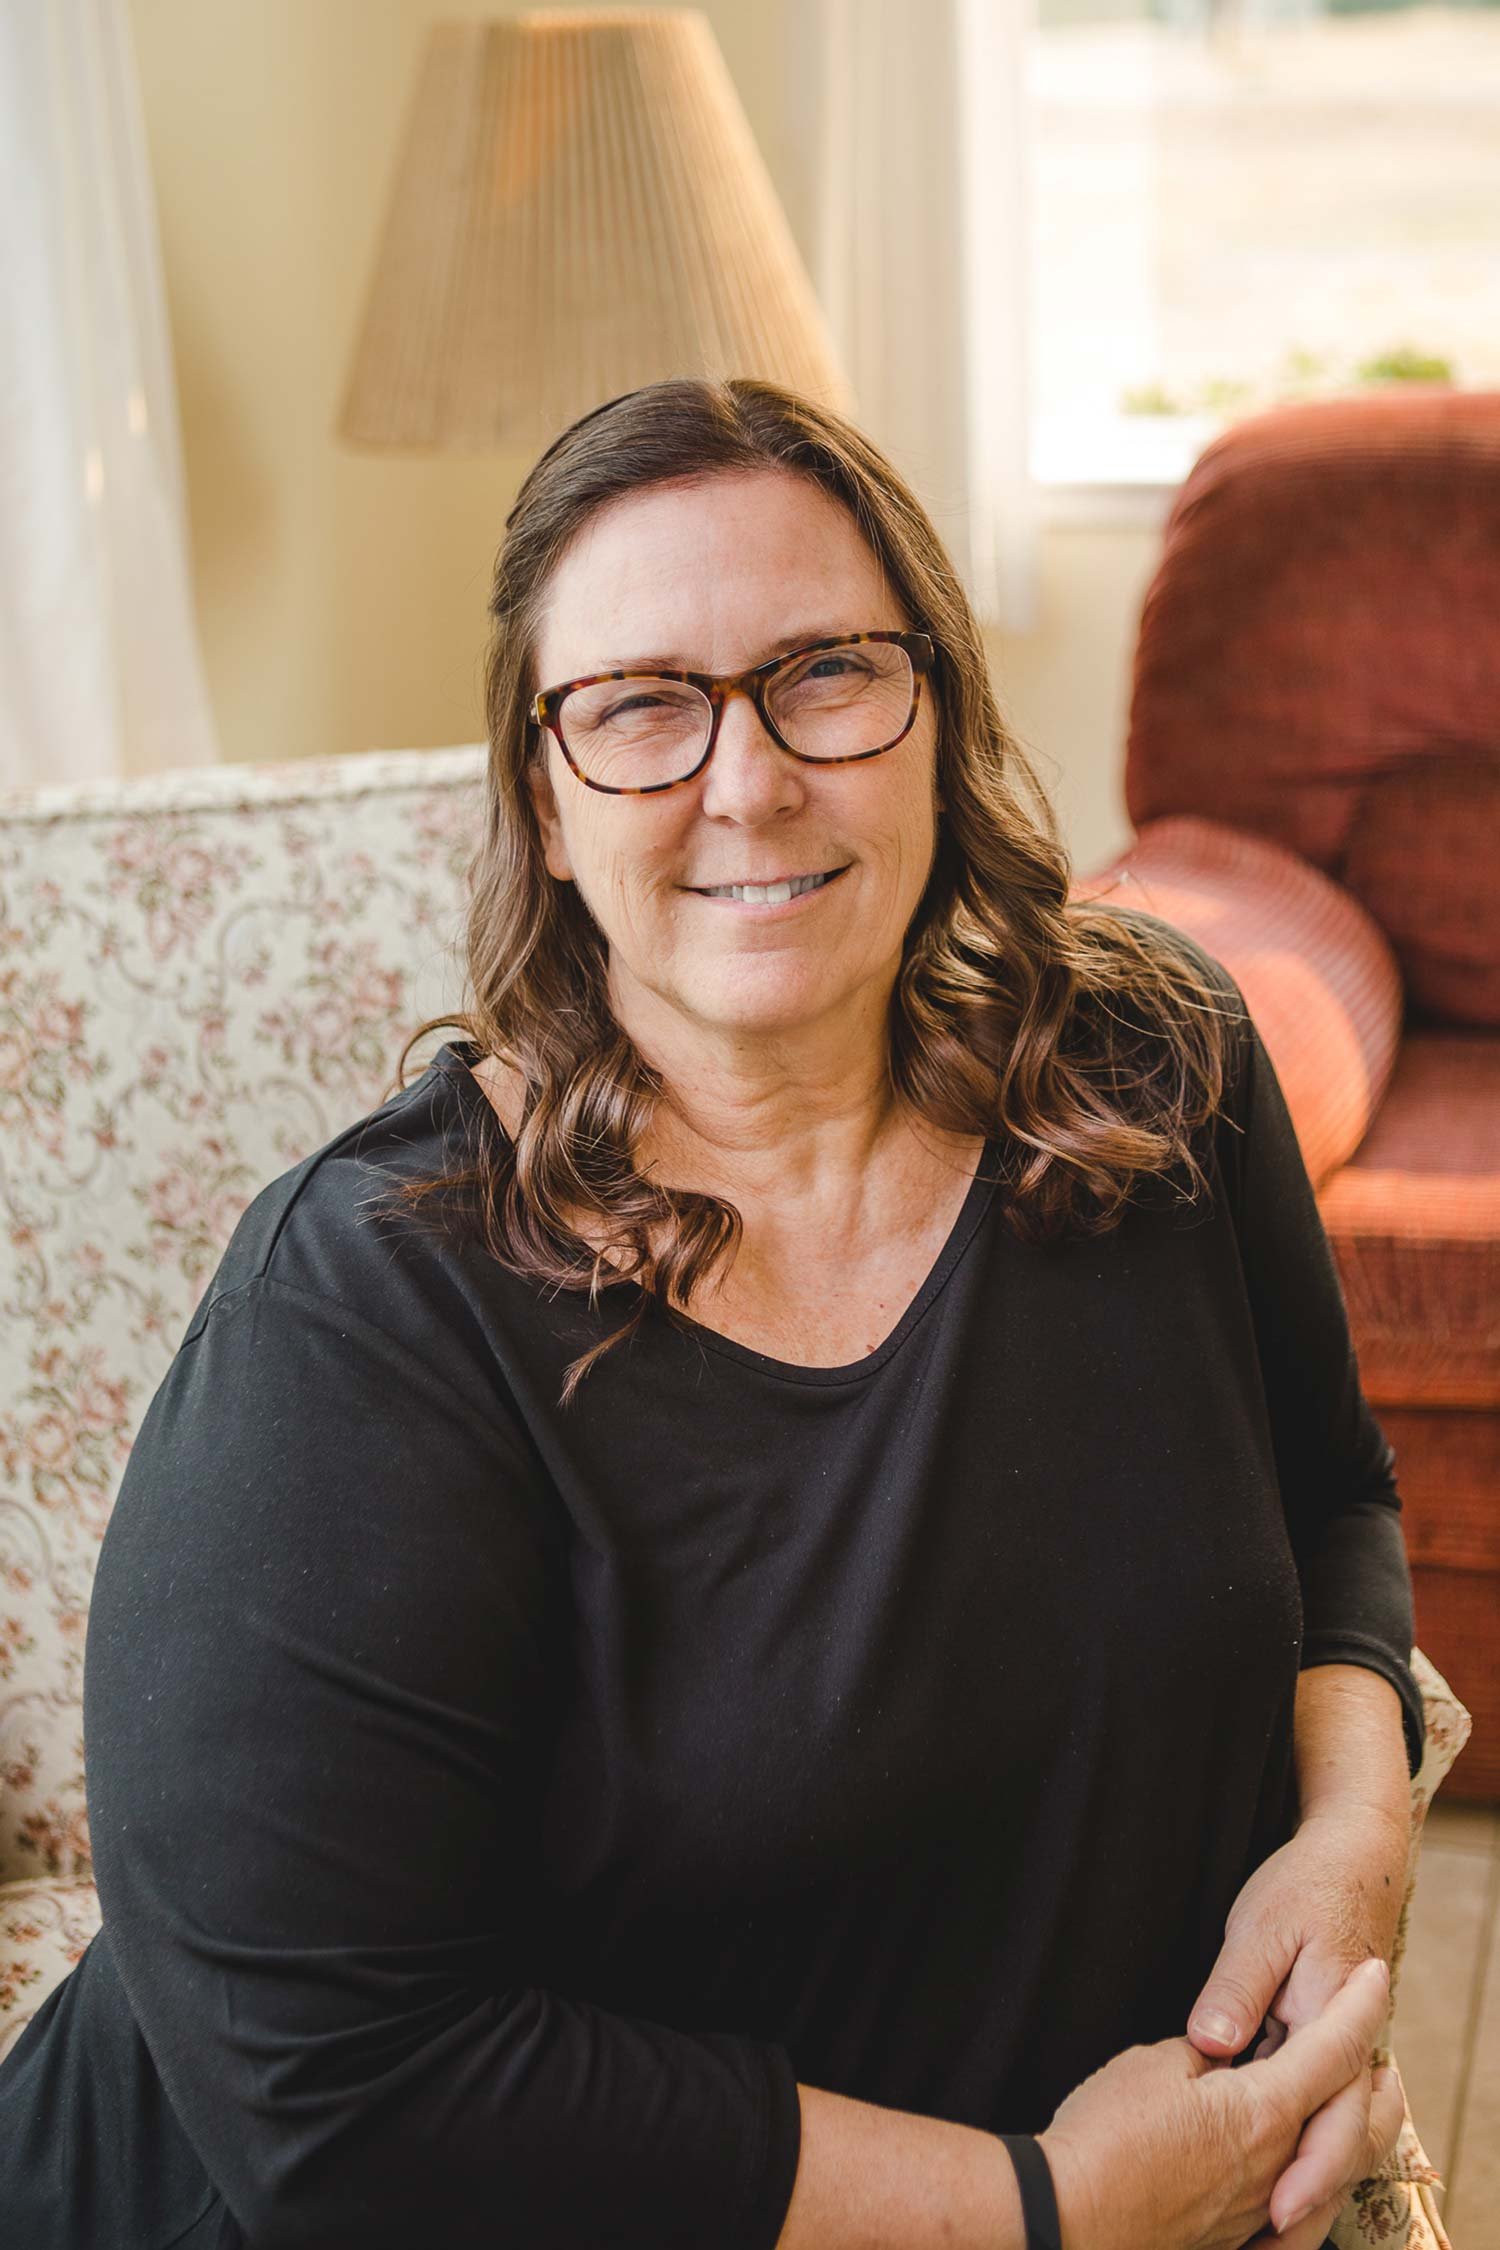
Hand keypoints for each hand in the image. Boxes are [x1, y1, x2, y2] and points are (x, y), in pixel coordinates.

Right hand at [1040, 1956, 1404, 2249]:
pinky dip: (1317, 2181)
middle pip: (1355, 2123)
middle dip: (1375, 2085)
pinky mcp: (1238, 2236)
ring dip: (1349, 2131)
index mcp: (1264, 2112)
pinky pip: (1301, 2209)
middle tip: (1383, 2057)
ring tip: (1349, 2108)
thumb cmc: (1106, 2135)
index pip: (1334, 2050)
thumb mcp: (1154, 2066)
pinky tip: (1298, 2174)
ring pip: (1333, 2170)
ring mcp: (1261, 2208)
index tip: (1375, 1976)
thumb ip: (1205, 2054)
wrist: (1071, 2218)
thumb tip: (1223, 2053)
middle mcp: (1277, 2165)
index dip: (1360, 2008)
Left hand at [1185, 1806, 1407, 2234]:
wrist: (1352, 1860)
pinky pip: (1322, 2121)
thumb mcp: (1262, 1927)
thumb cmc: (1303, 1888)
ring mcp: (1343, 2059)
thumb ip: (1237, 1989)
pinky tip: (1256, 2197)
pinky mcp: (1324, 2058)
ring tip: (1256, 2247)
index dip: (1304, 2170)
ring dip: (1304, 2196)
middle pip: (1341, 2150)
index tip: (1273, 2212)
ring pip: (1336, 2146)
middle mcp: (1350, 2055)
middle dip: (1305, 2208)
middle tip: (1261, 2249)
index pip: (1331, 2117)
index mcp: (1334, 2026)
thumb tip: (1210, 2044)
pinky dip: (1298, 2162)